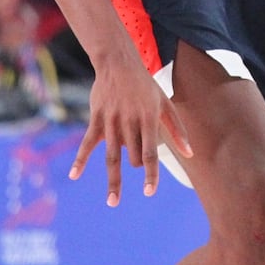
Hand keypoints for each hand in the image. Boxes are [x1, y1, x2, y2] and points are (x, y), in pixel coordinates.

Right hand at [69, 53, 192, 205]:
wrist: (118, 62)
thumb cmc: (145, 85)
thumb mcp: (164, 103)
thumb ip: (178, 129)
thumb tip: (190, 154)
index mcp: (148, 118)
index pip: (150, 152)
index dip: (151, 174)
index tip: (149, 192)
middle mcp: (129, 121)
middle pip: (133, 156)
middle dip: (137, 164)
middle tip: (137, 157)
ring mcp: (111, 121)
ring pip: (112, 156)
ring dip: (113, 181)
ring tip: (113, 202)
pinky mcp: (97, 118)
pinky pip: (88, 143)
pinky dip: (81, 159)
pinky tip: (74, 175)